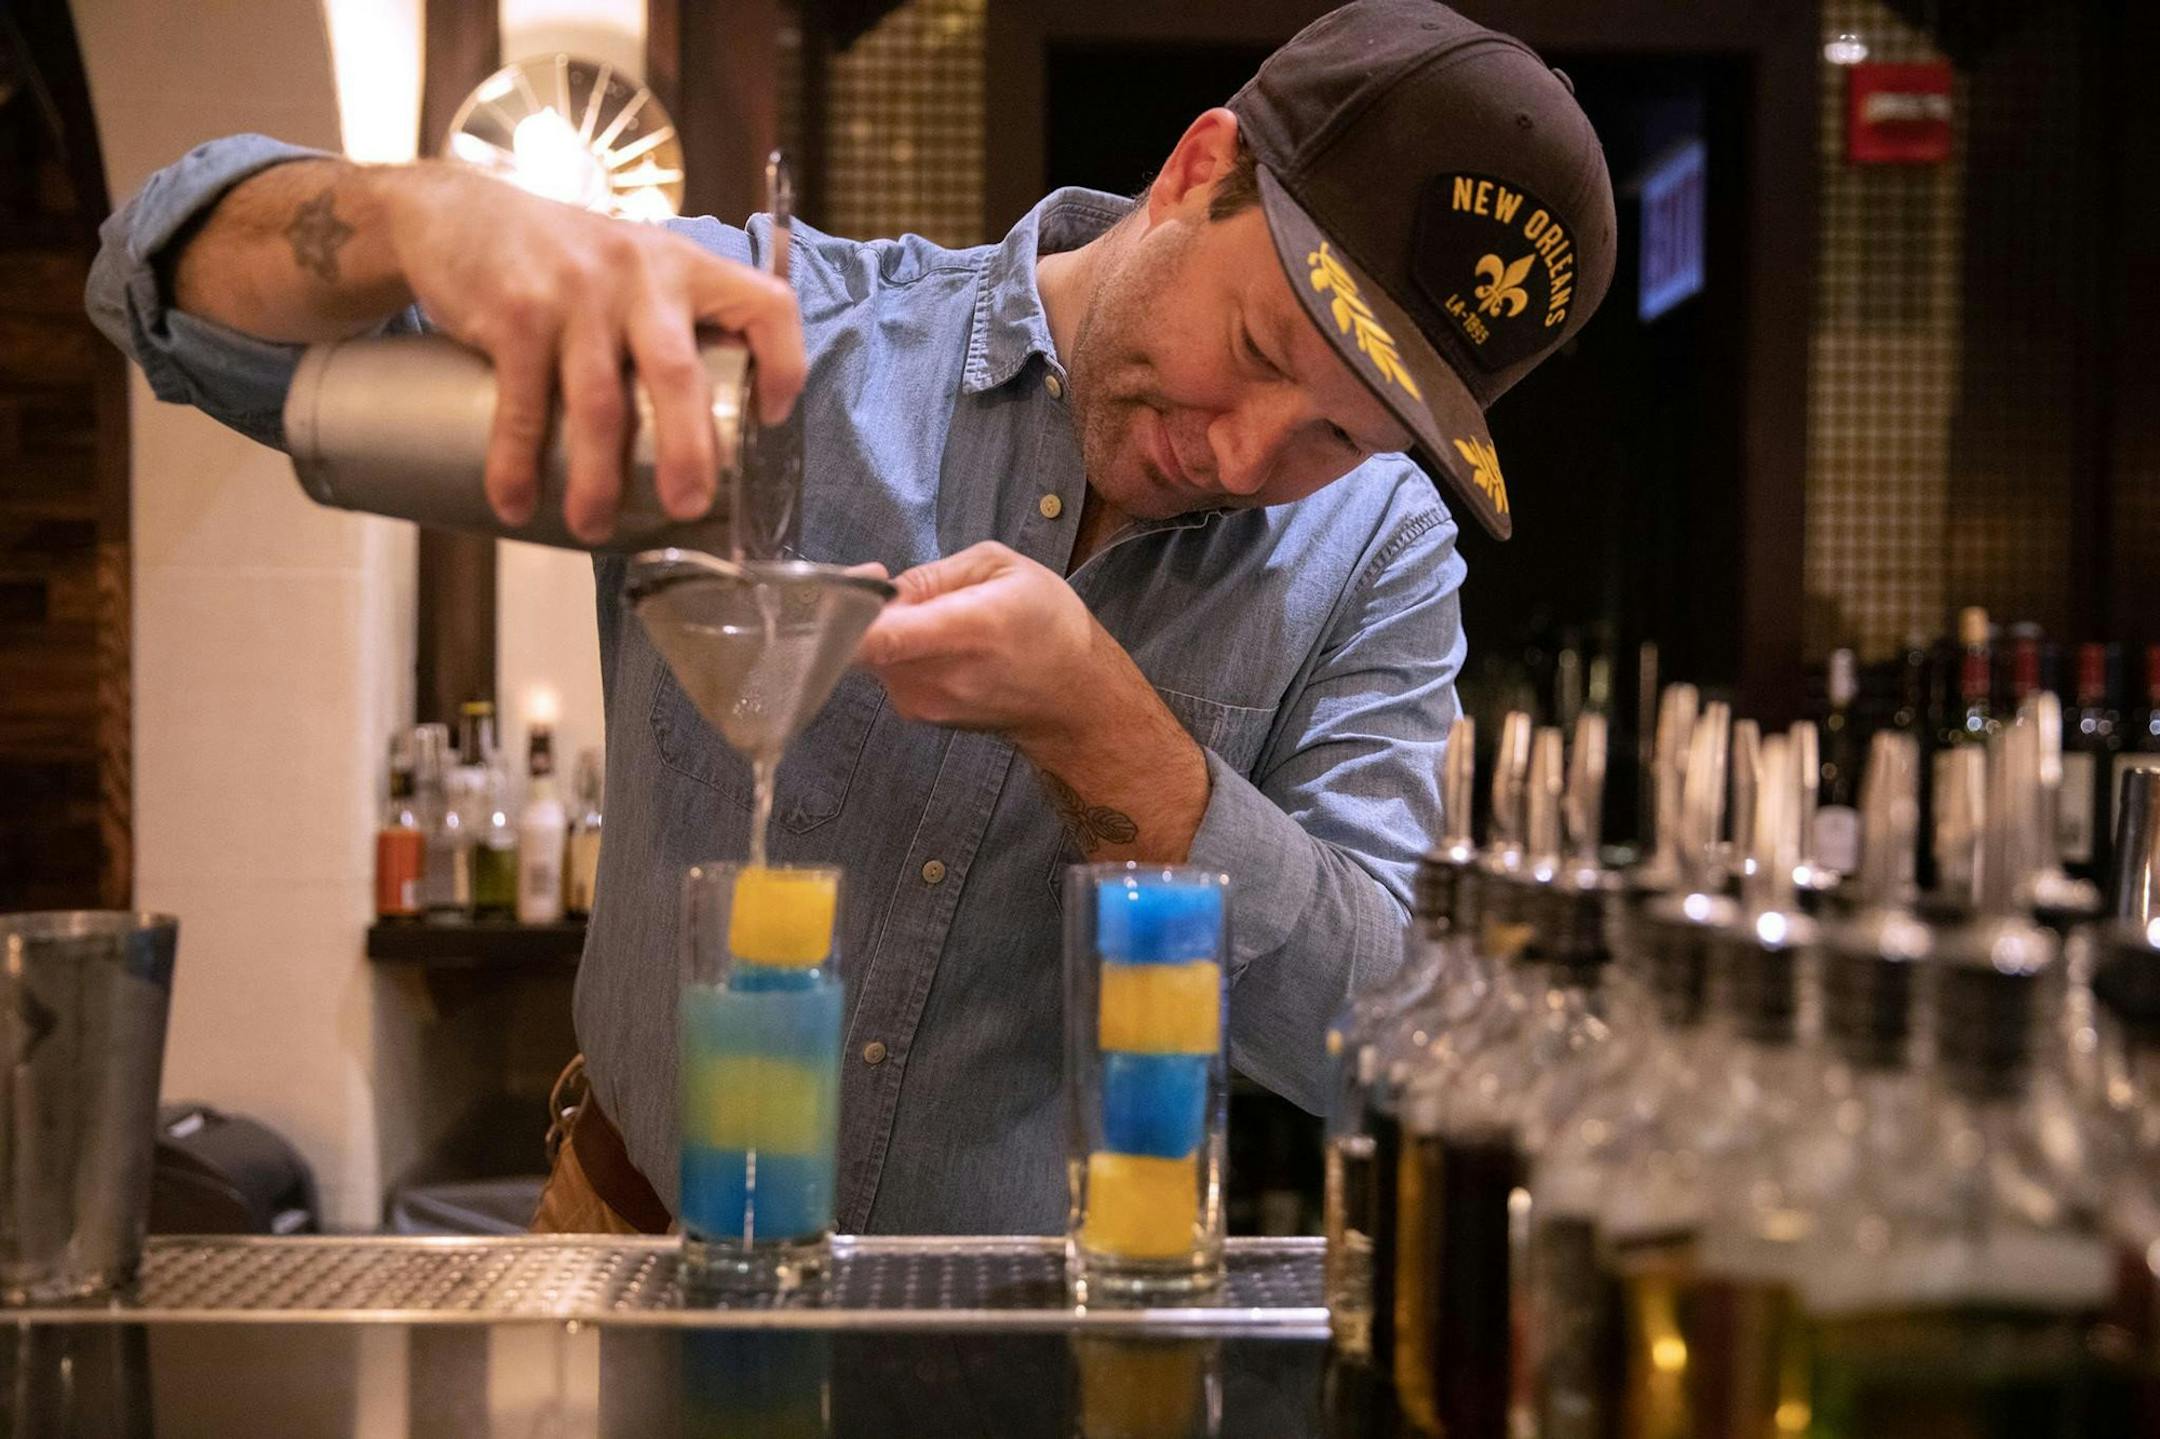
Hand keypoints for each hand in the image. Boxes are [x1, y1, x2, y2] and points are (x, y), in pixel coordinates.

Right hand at [374, 164, 804, 540]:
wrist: (452, 210)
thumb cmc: (561, 259)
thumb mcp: (633, 266)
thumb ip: (668, 322)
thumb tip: (701, 427)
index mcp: (685, 267)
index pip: (766, 304)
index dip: (784, 364)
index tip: (768, 418)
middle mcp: (640, 274)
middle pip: (679, 375)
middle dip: (688, 452)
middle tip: (687, 508)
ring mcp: (576, 293)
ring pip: (600, 404)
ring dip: (597, 479)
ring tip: (593, 529)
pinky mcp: (516, 313)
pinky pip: (525, 404)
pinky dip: (517, 463)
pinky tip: (516, 502)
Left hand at [857, 542, 1108, 748]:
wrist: (1074, 699)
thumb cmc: (1049, 626)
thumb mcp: (1004, 569)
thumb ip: (934, 574)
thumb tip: (883, 588)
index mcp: (969, 628)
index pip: (881, 636)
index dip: (847, 605)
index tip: (862, 581)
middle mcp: (940, 674)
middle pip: (865, 637)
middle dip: (875, 608)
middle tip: (914, 593)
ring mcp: (925, 702)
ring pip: (873, 651)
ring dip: (891, 630)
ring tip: (941, 623)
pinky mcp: (917, 713)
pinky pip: (887, 668)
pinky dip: (901, 651)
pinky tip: (944, 648)